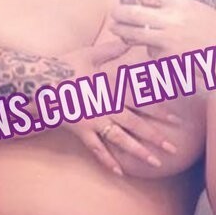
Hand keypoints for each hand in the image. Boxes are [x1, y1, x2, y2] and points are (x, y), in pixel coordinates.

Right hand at [56, 39, 180, 175]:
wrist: (39, 82)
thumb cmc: (64, 66)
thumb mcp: (88, 54)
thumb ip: (110, 50)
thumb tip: (128, 42)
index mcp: (111, 88)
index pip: (141, 101)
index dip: (159, 111)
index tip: (176, 120)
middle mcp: (106, 107)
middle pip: (135, 124)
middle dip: (155, 137)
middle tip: (172, 149)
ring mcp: (93, 121)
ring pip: (120, 140)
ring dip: (139, 152)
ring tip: (155, 163)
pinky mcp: (81, 131)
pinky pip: (96, 149)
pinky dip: (108, 160)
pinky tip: (119, 172)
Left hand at [105, 0, 215, 57]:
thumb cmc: (214, 31)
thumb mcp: (197, 10)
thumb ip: (175, 4)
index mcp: (181, 3)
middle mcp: (172, 20)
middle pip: (133, 12)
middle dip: (118, 12)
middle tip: (114, 13)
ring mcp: (168, 40)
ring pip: (134, 35)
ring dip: (122, 32)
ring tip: (117, 29)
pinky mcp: (167, 58)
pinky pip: (150, 52)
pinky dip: (152, 52)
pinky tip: (161, 52)